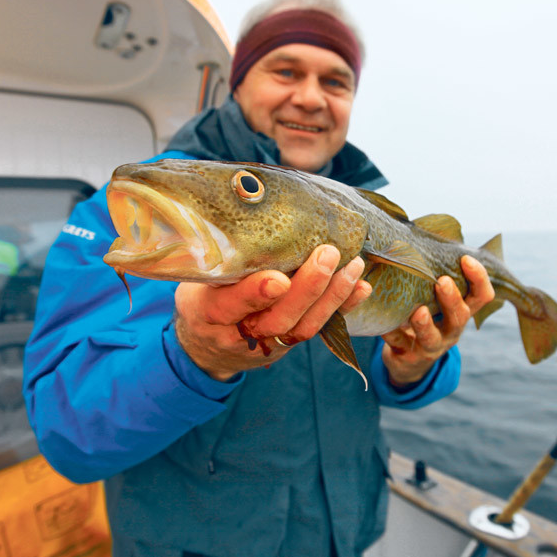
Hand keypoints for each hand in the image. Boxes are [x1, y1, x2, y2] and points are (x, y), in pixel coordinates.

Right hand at [174, 245, 369, 380]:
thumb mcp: (194, 281)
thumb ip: (218, 259)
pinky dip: (343, 307)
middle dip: (308, 288)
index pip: (232, 306)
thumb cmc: (201, 301)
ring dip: (333, 296)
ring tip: (352, 265)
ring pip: (304, 327)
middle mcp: (241, 333)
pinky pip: (320, 329)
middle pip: (279, 318)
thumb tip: (241, 209)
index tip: (279, 279)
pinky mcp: (290, 342)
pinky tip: (362, 287)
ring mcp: (270, 342)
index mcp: (209, 314)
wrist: (205, 347)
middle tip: (327, 254)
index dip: (256, 294)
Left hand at [381, 255, 493, 386]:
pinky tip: (383, 326)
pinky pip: (399, 345)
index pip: (481, 296)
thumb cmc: (423, 317)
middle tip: (442, 282)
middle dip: (452, 299)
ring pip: (432, 338)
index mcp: (460, 312)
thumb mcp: (433, 300)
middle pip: (460, 317)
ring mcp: (430, 346)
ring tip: (418, 311)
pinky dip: (391, 335)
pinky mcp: (407, 357)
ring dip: (425, 324)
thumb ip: (433, 276)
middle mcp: (450, 331)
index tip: (466, 259)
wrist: (408, 360)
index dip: (479, 278)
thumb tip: (417, 233)